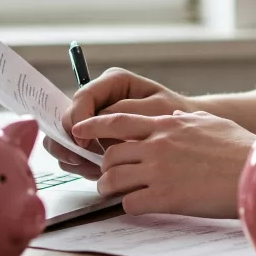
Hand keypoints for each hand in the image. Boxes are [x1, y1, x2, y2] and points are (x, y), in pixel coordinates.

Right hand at [43, 69, 192, 176]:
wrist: (187, 132)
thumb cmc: (176, 115)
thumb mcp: (156, 110)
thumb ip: (126, 113)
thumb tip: (98, 122)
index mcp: (114, 82)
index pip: (82, 98)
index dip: (78, 121)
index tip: (83, 143)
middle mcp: (101, 97)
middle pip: (68, 118)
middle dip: (71, 142)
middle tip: (81, 160)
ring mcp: (96, 118)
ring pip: (68, 137)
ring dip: (76, 156)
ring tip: (94, 171)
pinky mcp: (96, 138)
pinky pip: (78, 151)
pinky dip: (83, 164)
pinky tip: (97, 173)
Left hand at [63, 109, 255, 216]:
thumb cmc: (240, 148)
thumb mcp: (211, 123)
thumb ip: (187, 120)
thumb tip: (176, 119)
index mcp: (167, 124)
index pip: (117, 121)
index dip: (93, 126)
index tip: (79, 131)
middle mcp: (158, 144)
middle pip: (110, 153)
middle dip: (105, 167)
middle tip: (109, 177)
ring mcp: (159, 170)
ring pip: (112, 179)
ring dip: (111, 188)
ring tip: (119, 194)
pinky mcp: (164, 197)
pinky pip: (129, 203)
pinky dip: (130, 206)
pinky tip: (142, 207)